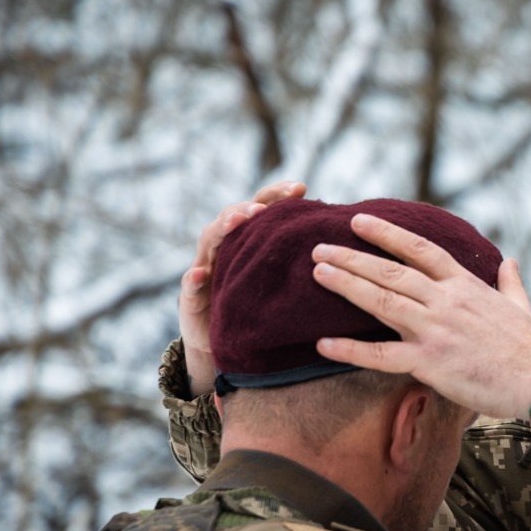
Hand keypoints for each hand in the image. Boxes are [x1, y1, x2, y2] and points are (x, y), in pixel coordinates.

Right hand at [179, 180, 305, 394]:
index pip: (262, 207)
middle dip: (248, 208)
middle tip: (263, 209)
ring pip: (210, 240)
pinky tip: (200, 275)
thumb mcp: (279, 280)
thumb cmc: (258, 306)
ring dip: (223, 229)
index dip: (278, 195)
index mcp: (247, 239)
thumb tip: (340, 244)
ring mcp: (205, 268)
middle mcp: (224, 246)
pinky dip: (194, 279)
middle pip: (234, 215)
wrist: (222, 342)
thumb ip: (297, 260)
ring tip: (237, 222)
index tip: (301, 188)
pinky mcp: (191, 296)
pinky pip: (191, 286)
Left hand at [310, 214, 530, 420]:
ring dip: (347, 285)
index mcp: (465, 286)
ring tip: (318, 272)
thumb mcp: (521, 305)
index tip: (359, 221)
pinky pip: (381, 356)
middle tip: (320, 247)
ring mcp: (435, 331)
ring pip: (381, 301)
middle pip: (391, 272)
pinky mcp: (429, 363)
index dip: (387, 234)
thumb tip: (512, 261)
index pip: (421, 250)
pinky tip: (324, 344)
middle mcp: (445, 302)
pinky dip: (350, 350)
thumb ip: (510, 282)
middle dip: (353, 257)